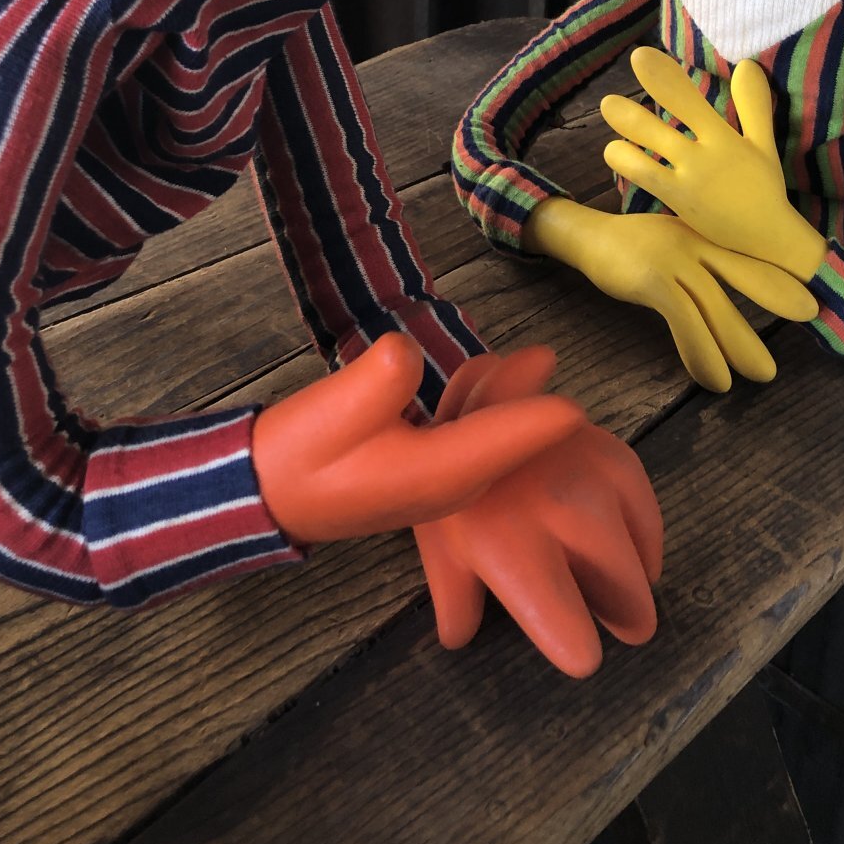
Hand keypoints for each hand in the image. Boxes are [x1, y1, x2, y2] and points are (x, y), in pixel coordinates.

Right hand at [251, 333, 584, 543]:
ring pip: (493, 445)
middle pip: (508, 443)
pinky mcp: (426, 474)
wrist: (267, 492)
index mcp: (438, 474)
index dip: (542, 421)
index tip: (576, 405)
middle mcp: (451, 486)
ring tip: (535, 364)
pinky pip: (475, 446)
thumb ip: (379, 378)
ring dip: (513, 408)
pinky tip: (493, 395)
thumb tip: (406, 351)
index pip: (505, 441)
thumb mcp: (336, 408)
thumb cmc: (301, 453)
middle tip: (547, 355)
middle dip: (533, 407)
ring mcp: (440, 484)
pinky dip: (490, 418)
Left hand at [414, 347, 662, 676]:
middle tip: (621, 623)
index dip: (578, 648)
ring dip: (636, 574)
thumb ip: (456, 601)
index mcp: (513, 550)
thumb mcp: (443, 548)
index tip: (579, 652)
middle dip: (626, 616)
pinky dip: (644, 534)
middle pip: (624, 593)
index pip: (568, 629)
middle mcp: (563, 516)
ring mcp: (594, 479)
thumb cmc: (453, 490)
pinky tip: (635, 545)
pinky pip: (646, 511)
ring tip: (627, 585)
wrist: (472, 403)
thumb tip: (459, 639)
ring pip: (639, 554)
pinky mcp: (615, 452)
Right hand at [525, 196, 815, 390]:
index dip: (781, 271)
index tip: (810, 289)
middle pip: (746, 272)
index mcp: (705, 234)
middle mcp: (696, 243)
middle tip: (809, 316)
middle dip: (779, 294)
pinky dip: (702, 353)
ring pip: (717, 307)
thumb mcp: (677, 241)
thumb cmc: (633, 243)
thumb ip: (705, 258)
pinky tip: (714, 379)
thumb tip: (732, 287)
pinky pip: (686, 322)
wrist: (587, 236)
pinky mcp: (653, 281)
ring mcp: (675, 261)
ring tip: (763, 373)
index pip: (751, 252)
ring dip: (742, 343)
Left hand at [601, 48, 826, 280]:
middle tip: (607, 102)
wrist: (768, 240)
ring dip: (623, 142)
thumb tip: (748, 64)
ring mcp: (688, 182)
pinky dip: (628, 164)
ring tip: (609, 126)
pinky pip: (646, 180)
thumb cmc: (764, 189)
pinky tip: (616, 151)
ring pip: (645, 158)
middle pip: (660, 130)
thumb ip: (753, 105)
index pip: (689, 100)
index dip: (664, 78)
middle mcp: (703, 158)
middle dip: (631, 115)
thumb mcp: (763, 144)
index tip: (640, 57)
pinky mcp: (678, 202)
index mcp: (724, 138)